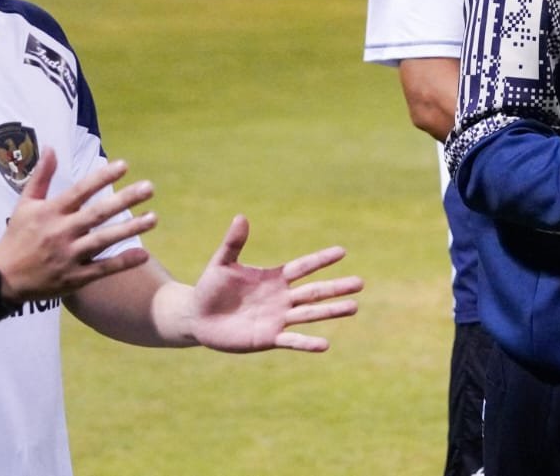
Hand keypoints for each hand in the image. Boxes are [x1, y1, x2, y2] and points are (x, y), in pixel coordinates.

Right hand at [0, 148, 155, 302]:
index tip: (124, 165)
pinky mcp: (74, 278)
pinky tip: (144, 254)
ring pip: (104, 240)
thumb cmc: (17, 237)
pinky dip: (123, 262)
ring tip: (154, 218)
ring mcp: (69, 256)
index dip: (102, 178)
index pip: (80, 191)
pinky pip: (102, 269)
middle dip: (124, 200)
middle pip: (97, 214)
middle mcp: (61, 232)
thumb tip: (50, 147)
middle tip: (149, 188)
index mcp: (50, 212)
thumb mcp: (24, 204)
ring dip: (130, 229)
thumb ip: (41, 176)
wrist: (1, 279)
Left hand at [189, 216, 362, 352]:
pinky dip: (308, 342)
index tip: (342, 251)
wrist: (198, 318)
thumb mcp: (222, 263)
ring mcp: (278, 318)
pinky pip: (292, 340)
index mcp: (275, 277)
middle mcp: (282, 298)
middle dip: (337, 287)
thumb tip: (241, 217)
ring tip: (355, 307)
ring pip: (310, 314)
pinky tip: (325, 344)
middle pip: (314, 291)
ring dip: (332, 311)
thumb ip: (233, 243)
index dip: (321, 259)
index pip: (303, 267)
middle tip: (361, 283)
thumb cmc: (211, 288)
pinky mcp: (268, 338)